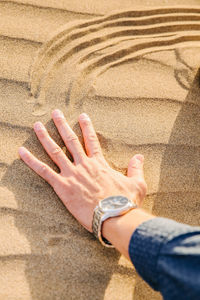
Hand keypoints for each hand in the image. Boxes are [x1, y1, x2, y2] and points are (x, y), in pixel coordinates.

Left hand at [18, 110, 146, 232]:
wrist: (115, 217)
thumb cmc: (126, 202)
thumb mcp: (137, 183)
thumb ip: (136, 168)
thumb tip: (139, 156)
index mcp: (100, 164)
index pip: (92, 140)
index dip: (87, 126)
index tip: (82, 115)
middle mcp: (84, 165)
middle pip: (71, 140)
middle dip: (62, 125)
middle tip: (54, 113)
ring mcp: (72, 174)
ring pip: (55, 151)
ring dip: (45, 137)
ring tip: (36, 125)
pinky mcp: (63, 187)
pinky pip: (44, 171)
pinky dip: (31, 161)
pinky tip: (21, 152)